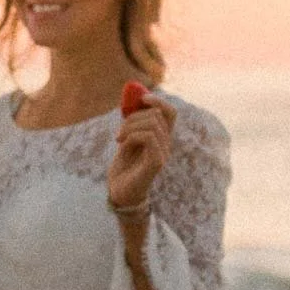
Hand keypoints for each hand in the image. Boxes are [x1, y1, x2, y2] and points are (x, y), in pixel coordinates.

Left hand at [107, 92, 176, 211]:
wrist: (119, 192)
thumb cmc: (123, 167)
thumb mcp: (126, 140)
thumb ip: (133, 123)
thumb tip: (133, 99)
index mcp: (161, 138)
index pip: (170, 113)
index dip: (158, 101)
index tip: (141, 98)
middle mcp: (166, 144)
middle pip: (157, 114)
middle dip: (134, 116)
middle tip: (120, 131)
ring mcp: (163, 153)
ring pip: (152, 124)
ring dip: (129, 127)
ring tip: (119, 139)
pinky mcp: (157, 162)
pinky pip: (148, 137)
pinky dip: (131, 136)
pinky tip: (122, 145)